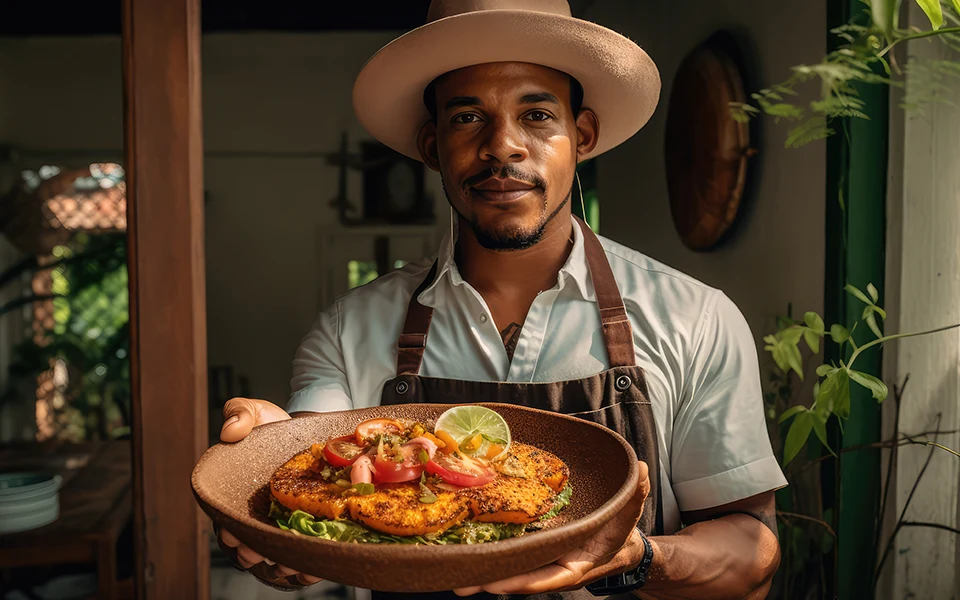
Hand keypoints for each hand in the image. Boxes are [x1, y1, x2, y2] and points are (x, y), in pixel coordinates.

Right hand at [217, 398, 321, 586]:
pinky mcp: (312, 526)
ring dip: (283, 564)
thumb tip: (230, 431)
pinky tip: (315, 569)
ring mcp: (286, 524)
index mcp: (239, 497)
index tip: (233, 534)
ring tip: (290, 565)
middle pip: (253, 545)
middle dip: (254, 553)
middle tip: (259, 553)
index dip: (229, 531)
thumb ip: (238, 416)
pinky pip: (309, 553)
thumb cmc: (272, 425)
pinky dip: (311, 565)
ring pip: (280, 556)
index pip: (228, 522)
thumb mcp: (252, 412)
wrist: (306, 429)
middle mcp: (260, 516)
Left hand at [454, 460, 651, 595]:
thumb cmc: (621, 525)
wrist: (617, 538)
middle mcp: (554, 565)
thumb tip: (641, 468)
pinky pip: (507, 552)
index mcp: (578, 562)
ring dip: (482, 572)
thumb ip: (637, 490)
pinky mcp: (530, 549)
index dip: (527, 581)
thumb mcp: (632, 507)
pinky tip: (461, 549)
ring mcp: (540, 559)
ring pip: (509, 569)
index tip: (501, 584)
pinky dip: (487, 552)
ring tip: (451, 574)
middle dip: (492, 581)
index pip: (551, 577)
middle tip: (461, 584)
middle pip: (521, 578)